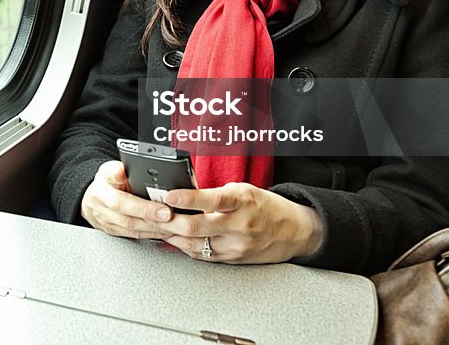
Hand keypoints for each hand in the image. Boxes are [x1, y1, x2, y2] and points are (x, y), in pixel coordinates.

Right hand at [81, 160, 174, 238]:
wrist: (92, 198)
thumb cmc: (104, 182)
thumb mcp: (107, 170)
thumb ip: (115, 170)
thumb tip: (121, 171)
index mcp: (101, 193)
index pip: (122, 202)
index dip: (144, 208)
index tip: (164, 209)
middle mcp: (103, 211)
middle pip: (130, 220)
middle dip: (155, 221)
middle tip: (174, 218)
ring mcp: (109, 224)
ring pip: (135, 230)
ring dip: (156, 229)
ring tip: (174, 225)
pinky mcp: (116, 233)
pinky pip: (136, 236)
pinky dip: (153, 234)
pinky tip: (166, 231)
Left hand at [157, 182, 322, 263]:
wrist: (294, 231)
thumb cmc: (265, 206)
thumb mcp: (243, 190)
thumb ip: (215, 194)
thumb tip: (182, 194)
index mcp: (242, 202)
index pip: (212, 200)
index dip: (188, 199)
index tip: (169, 195)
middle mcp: (239, 225)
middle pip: (197, 227)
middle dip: (170, 221)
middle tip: (153, 212)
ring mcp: (235, 245)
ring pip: (194, 244)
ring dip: (172, 235)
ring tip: (158, 224)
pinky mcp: (232, 259)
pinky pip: (201, 255)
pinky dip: (184, 246)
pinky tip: (174, 238)